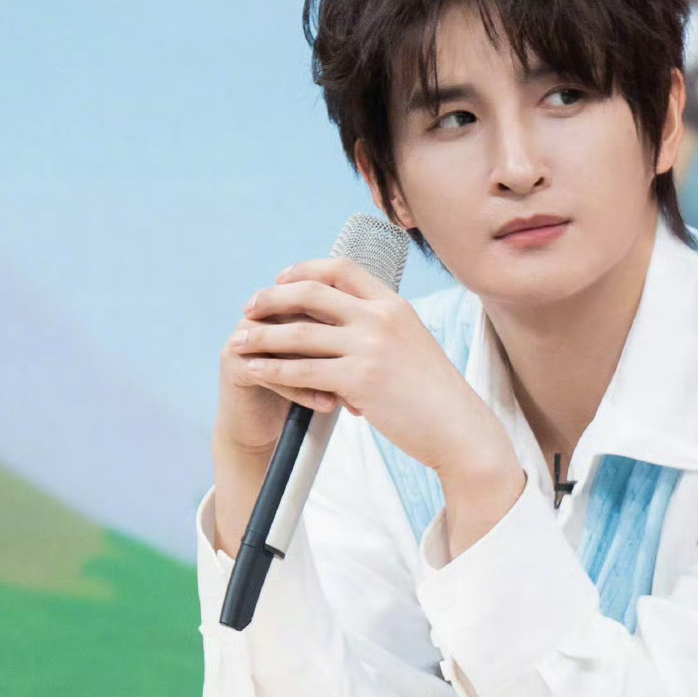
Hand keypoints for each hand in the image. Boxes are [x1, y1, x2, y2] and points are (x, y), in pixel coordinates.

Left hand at [226, 256, 518, 486]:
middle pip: (311, 292)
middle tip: (248, 308)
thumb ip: (378, 329)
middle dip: (272, 298)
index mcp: (394, 304)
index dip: (305, 270)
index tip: (281, 279)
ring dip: (261, 336)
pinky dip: (272, 370)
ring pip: (299, 333)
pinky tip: (254, 371)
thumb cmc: (434, 394)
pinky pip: (302, 370)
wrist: (459, 428)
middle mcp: (381, 318)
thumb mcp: (411, 345)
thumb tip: (338, 327)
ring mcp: (370, 348)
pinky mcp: (359, 381)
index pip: (341, 268)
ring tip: (238, 341)